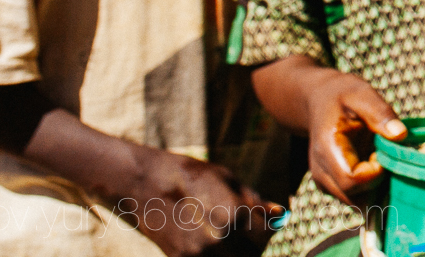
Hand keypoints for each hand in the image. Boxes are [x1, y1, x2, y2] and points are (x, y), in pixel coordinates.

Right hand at [111, 147, 276, 256]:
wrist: (145, 185)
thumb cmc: (190, 175)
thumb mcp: (227, 178)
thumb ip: (253, 200)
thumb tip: (278, 214)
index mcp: (235, 213)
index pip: (268, 234)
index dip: (270, 229)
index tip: (269, 225)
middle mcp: (219, 238)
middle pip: (252, 254)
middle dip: (256, 246)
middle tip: (250, 236)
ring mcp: (198, 253)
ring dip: (238, 253)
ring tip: (233, 240)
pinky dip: (216, 256)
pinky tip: (213, 244)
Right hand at [303, 70, 405, 204]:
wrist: (319, 100)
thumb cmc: (342, 95)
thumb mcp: (363, 94)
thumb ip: (381, 113)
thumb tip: (400, 135)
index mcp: (327, 149)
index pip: (351, 181)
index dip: (375, 172)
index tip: (382, 152)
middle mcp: (321, 172)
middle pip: (355, 197)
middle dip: (378, 182)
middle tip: (382, 154)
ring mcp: (325, 181)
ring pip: (356, 202)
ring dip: (375, 186)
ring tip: (377, 156)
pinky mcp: (332, 185)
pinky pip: (355, 198)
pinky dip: (370, 188)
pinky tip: (372, 164)